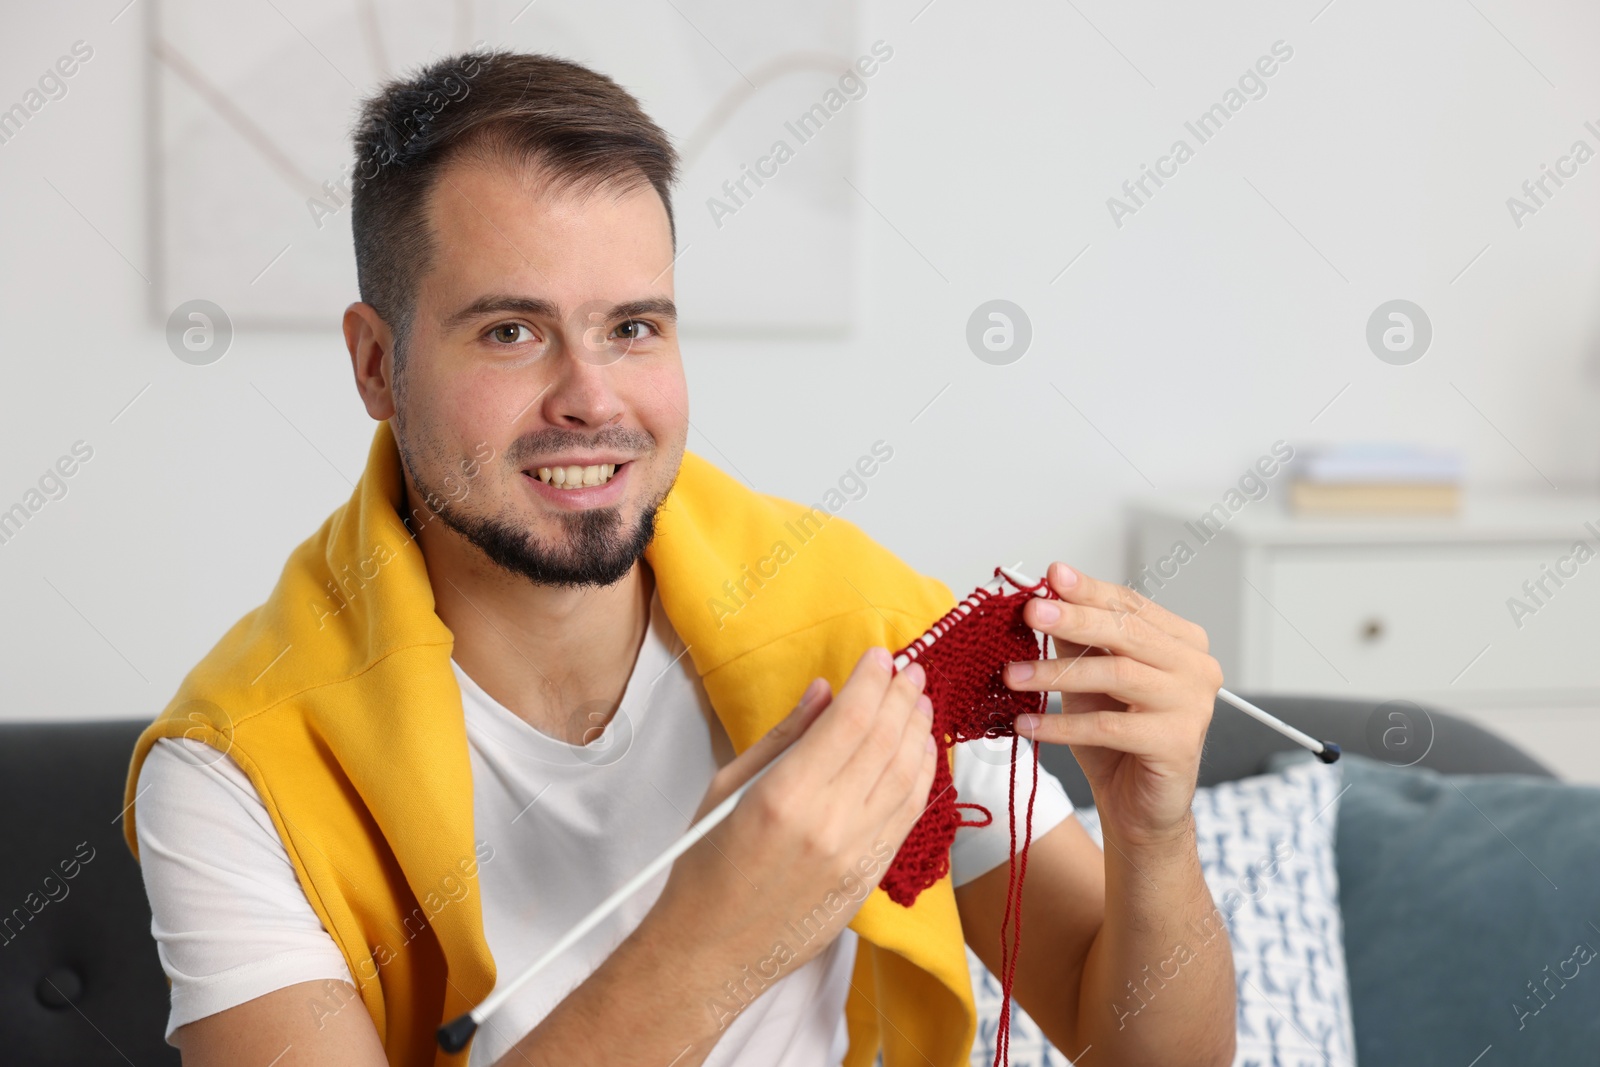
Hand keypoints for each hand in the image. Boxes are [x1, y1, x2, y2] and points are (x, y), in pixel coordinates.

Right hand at [648, 647, 937, 985]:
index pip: (849, 720)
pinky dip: (922, 775)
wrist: (712, 949)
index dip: (871, 681)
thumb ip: (783, 737)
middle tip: (908, 669)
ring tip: (919, 701)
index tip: (879, 655)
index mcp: (784, 796)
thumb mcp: (728, 787)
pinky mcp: (869, 877)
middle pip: (885, 742)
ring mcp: (855, 855)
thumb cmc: (706, 866)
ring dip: (919, 731)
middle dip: (902, 697)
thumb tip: (824, 692)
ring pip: (908, 777)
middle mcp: (828, 824)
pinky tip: (921, 749)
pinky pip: (909, 815)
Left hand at [1002, 562, 1221, 846]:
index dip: (1088, 590)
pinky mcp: (1177, 743)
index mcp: (1181, 642)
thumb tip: (1042, 600)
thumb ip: (1075, 642)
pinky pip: (1109, 727)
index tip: (1051, 576)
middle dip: (1073, 619)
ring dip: (1057, 674)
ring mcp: (1193, 705)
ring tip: (1012, 675)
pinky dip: (1062, 725)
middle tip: (1031, 612)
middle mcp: (1196, 667)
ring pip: (1118, 675)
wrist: (1139, 806)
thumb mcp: (1089, 681)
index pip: (1130, 605)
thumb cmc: (1116, 740)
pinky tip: (1027, 723)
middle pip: (1127, 633)